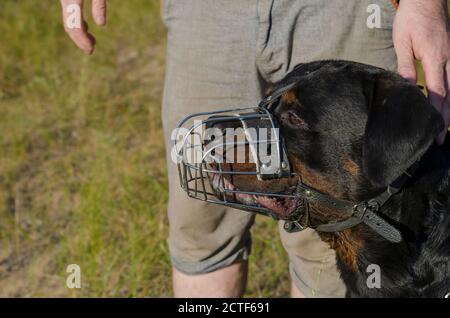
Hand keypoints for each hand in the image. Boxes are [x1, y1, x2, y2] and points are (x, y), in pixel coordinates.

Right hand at [60, 0, 106, 53]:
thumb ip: (99, 4)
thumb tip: (101, 24)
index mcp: (72, 0)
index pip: (75, 26)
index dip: (82, 40)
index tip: (90, 49)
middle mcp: (65, 0)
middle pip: (69, 26)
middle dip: (79, 40)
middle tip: (90, 51)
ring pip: (68, 20)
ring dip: (79, 33)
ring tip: (91, 42)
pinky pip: (69, 13)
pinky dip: (77, 23)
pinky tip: (86, 27)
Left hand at [393, 0, 449, 143]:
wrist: (426, 0)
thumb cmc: (411, 19)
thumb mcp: (402, 42)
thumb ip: (404, 65)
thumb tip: (406, 88)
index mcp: (435, 58)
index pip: (437, 92)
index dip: (436, 112)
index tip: (434, 130)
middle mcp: (448, 59)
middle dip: (446, 117)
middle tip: (442, 138)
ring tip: (446, 127)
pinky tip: (448, 104)